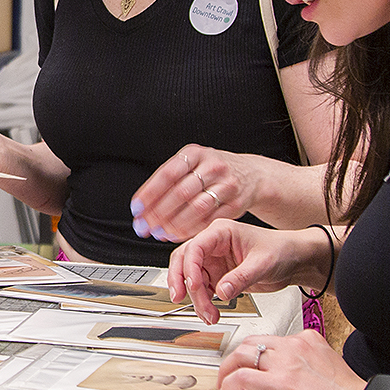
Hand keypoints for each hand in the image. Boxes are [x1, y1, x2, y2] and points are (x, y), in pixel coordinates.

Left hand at [131, 145, 269, 241]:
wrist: (252, 174)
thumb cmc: (213, 170)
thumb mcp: (193, 163)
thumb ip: (169, 180)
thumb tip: (141, 207)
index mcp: (195, 154)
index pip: (167, 174)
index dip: (149, 194)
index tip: (136, 209)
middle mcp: (212, 166)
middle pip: (180, 192)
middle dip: (159, 213)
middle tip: (146, 226)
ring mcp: (226, 184)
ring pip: (196, 208)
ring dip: (174, 224)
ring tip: (161, 233)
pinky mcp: (236, 203)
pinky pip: (210, 220)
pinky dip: (191, 230)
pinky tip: (178, 235)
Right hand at [167, 219, 323, 322]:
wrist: (295, 260)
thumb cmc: (282, 250)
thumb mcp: (263, 263)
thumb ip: (241, 277)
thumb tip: (221, 291)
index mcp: (221, 232)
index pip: (195, 247)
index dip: (190, 267)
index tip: (195, 286)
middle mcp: (214, 245)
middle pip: (185, 261)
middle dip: (181, 281)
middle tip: (181, 299)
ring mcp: (214, 261)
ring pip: (192, 279)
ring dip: (196, 299)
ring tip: (209, 314)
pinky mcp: (219, 276)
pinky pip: (203, 290)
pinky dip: (204, 303)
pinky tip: (212, 312)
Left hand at [214, 331, 364, 389]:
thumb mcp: (325, 373)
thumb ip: (303, 371)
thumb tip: (284, 386)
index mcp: (309, 341)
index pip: (272, 341)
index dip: (257, 356)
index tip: (252, 368)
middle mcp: (296, 346)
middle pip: (251, 342)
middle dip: (236, 358)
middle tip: (231, 374)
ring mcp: (286, 363)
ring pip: (242, 355)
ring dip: (228, 370)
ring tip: (225, 384)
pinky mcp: (280, 383)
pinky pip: (242, 377)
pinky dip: (229, 385)